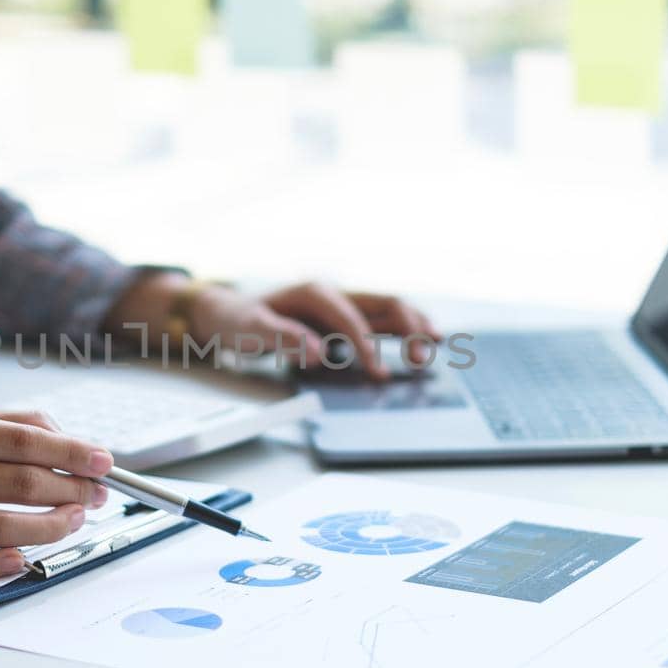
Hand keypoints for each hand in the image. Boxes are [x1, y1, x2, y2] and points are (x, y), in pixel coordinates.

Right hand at [0, 405, 113, 581]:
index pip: (23, 443)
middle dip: (69, 491)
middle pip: (18, 485)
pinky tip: (24, 558)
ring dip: (47, 527)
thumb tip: (72, 444)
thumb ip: (16, 423)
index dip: (70, 453)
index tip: (103, 462)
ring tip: (73, 519)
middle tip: (95, 494)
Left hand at [189, 282, 440, 377]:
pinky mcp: (345, 318)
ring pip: (390, 309)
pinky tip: (423, 344)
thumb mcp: (251, 330)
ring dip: (415, 325)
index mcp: (314, 293)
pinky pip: (382, 322)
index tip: (378, 374)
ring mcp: (342, 305)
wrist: (230, 312)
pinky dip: (405, 331)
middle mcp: (334, 293)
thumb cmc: (239, 320)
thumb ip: (284, 339)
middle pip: (384, 303)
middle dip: (408, 328)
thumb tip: (319, 353)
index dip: (366, 346)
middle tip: (421, 358)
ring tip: (436, 345)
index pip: (350, 319)